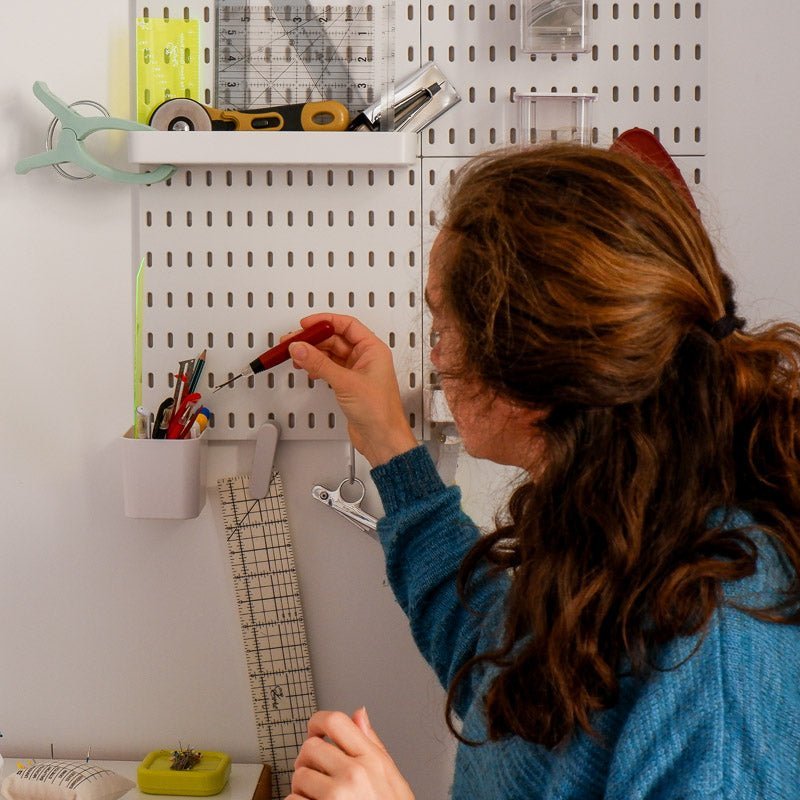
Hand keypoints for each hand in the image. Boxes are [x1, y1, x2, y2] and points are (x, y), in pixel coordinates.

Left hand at [286, 708, 414, 799]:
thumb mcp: (392, 779)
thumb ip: (374, 744)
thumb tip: (359, 714)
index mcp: (372, 760)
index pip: (336, 721)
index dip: (318, 722)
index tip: (314, 730)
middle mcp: (353, 773)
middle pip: (310, 747)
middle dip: (309, 761)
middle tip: (318, 775)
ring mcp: (335, 796)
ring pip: (299, 776)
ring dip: (303, 788)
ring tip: (319, 799)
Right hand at [287, 314, 417, 466]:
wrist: (383, 439)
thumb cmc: (380, 412)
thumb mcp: (346, 382)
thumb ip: (320, 363)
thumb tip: (301, 348)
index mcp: (373, 349)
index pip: (346, 325)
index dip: (325, 321)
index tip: (306, 324)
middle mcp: (366, 358)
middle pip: (335, 338)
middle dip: (313, 339)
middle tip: (293, 341)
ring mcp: (357, 372)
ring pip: (330, 354)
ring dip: (312, 353)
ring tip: (296, 355)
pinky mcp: (349, 385)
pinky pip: (329, 368)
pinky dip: (316, 367)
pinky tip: (308, 369)